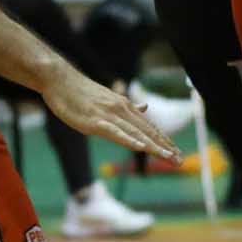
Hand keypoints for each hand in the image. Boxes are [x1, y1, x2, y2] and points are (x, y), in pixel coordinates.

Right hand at [46, 67, 180, 159]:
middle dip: (165, 147)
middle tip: (180, 161)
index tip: (176, 152)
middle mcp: (122, 111)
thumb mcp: (109, 99)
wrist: (60, 80)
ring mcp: (109, 116)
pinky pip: (116, 132)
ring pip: (136, 134)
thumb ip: (127, 107)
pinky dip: (129, 140)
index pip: (149, 127)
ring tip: (168, 157)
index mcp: (125, 107)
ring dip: (154, 147)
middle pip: (148, 132)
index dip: (163, 140)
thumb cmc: (81, 92)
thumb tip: (145, 107)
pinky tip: (141, 147)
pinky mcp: (95, 122)